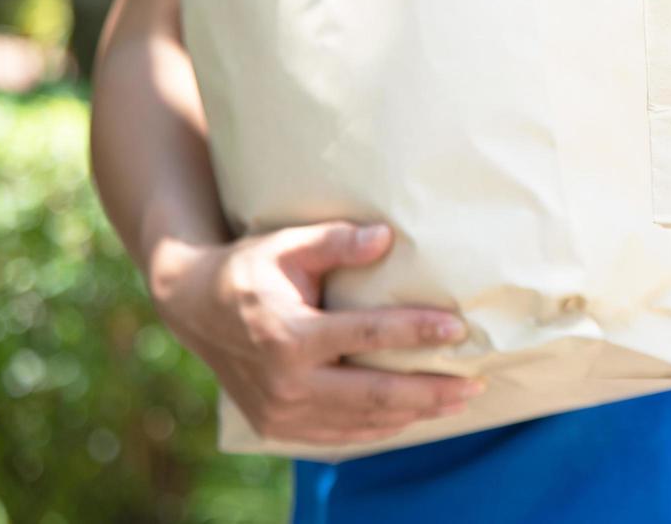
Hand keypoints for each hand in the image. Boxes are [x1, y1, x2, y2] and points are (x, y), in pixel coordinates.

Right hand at [149, 220, 482, 445]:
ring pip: (363, 422)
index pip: (366, 337)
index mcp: (288, 336)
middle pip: (374, 394)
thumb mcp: (286, 244)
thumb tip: (386, 237)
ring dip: (416, 413)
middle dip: (430, 391)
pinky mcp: (279, 427)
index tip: (457, 328)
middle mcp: (286, 383)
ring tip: (459, 399)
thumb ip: (336, 241)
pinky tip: (415, 414)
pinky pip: (342, 434)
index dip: (415, 332)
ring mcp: (282, 413)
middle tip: (475, 383)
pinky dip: (383, 426)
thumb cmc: (250, 269)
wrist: (194, 310)